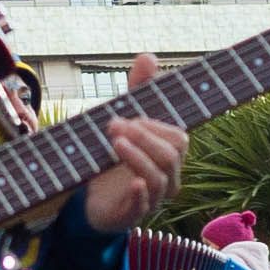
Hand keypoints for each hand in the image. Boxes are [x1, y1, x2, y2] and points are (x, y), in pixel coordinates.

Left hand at [80, 61, 180, 233]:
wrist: (91, 200)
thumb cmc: (114, 157)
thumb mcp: (124, 121)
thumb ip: (138, 91)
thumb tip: (148, 56)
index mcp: (169, 156)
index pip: (178, 139)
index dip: (154, 126)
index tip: (128, 116)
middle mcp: (167, 177)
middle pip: (171, 156)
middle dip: (143, 137)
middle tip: (113, 124)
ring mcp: (152, 198)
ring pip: (158, 178)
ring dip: (137, 156)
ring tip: (114, 142)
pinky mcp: (132, 214)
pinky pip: (144, 205)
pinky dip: (140, 192)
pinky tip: (132, 182)